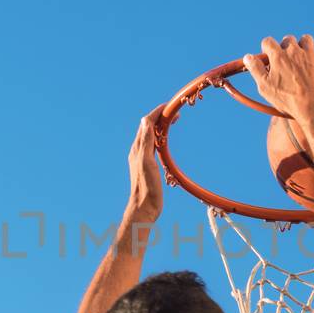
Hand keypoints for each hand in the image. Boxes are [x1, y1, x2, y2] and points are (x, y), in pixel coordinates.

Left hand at [127, 105, 164, 221]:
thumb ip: (145, 142)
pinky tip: (166, 141)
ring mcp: (143, 158)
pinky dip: (161, 138)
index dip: (157, 113)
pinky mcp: (148, 165)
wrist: (145, 206)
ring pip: (151, 136)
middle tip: (175, 114)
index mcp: (138, 148)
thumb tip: (145, 121)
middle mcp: (139, 151)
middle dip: (160, 118)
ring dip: (161, 127)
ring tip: (172, 122)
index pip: (146, 124)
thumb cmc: (146, 186)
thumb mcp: (146, 161)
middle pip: (148, 128)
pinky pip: (154, 146)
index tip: (169, 106)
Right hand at [241, 35, 313, 124]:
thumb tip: (247, 57)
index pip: (268, 41)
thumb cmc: (288, 99)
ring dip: (303, 45)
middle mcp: (294, 50)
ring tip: (303, 57)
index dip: (267, 48)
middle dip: (286, 47)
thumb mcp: (265, 87)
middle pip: (287, 39)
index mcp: (278, 56)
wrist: (313, 106)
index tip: (270, 55)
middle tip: (288, 61)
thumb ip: (255, 70)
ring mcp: (310, 53)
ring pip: (306, 39)